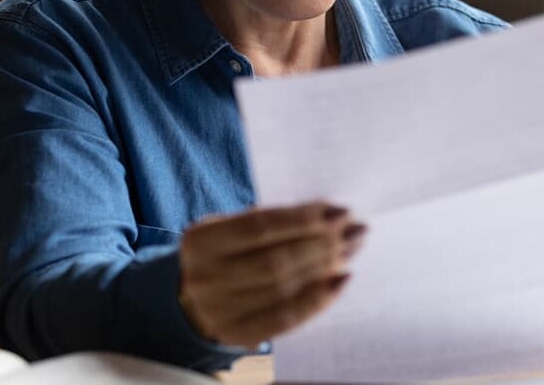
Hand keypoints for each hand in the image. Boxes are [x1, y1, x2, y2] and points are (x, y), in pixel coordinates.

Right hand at [178, 201, 366, 347]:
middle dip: (322, 242)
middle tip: (355, 229)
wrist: (188, 300)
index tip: (340, 209)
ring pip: (284, 288)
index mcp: (203, 240)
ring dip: (325, 266)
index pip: (262, 226)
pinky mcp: (239, 334)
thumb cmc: (223, 253)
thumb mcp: (230, 228)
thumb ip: (272, 221)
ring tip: (352, 248)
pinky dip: (318, 299)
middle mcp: (207, 276)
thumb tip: (332, 215)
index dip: (304, 217)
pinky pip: (286, 317)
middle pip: (277, 259)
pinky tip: (341, 280)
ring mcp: (220, 310)